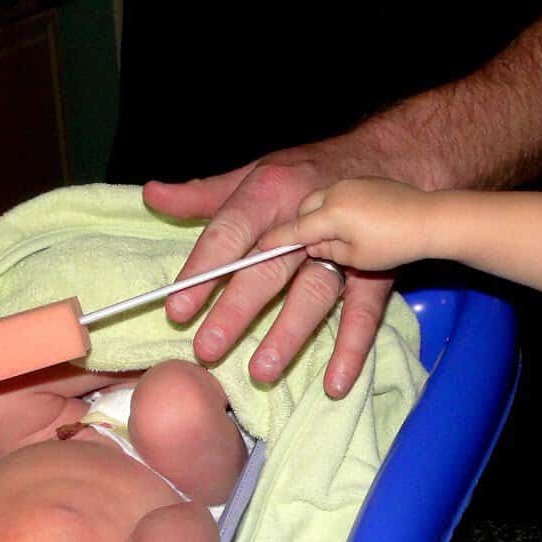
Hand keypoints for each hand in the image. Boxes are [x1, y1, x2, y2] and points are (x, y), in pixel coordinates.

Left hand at [142, 128, 427, 397]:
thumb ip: (205, 194)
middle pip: (268, 267)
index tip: (176, 309)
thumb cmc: (309, 172)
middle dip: (237, 309)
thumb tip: (152, 195)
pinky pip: (364, 312)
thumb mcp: (256, 173)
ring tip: (262, 372)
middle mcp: (306, 220)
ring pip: (314, 292)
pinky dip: (352, 348)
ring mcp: (344, 247)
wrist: (389, 157)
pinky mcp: (375, 270)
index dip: (203, 270)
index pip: (229, 233)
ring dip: (289, 333)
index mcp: (270, 193)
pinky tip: (335, 383)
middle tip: (208, 348)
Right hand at [264, 178, 439, 272]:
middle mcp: (335, 191)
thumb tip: (311, 245)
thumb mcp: (357, 259)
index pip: (294, 229)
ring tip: (329, 236)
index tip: (259, 248)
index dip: (275, 241)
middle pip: (302, 209)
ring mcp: (350, 183)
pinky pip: (336, 193)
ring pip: (318, 199)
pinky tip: (347, 222)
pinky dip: (332, 208)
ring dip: (315, 216)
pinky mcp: (363, 181)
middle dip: (298, 226)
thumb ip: (327, 250)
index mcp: (331, 213)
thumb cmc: (395, 244)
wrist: (431, 217)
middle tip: (305, 246)